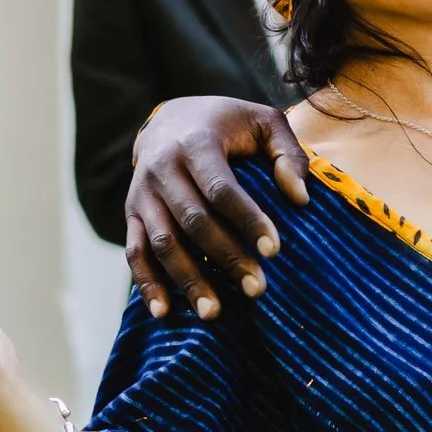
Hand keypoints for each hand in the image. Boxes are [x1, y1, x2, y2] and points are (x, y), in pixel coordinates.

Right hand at [125, 97, 309, 319]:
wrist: (169, 119)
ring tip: (215, 313)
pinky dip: (147, 284)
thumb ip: (287, 153)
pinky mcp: (131, 214)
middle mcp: (163, 169)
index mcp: (195, 144)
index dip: (247, 220)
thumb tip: (300, 199)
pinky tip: (164, 313)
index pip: (221, 189)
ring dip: (188, 279)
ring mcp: (142, 194)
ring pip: (162, 242)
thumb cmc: (226, 124)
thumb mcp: (262, 121)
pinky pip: (135, 253)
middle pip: (193, 221)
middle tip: (257, 290)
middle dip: (225, 257)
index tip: (274, 251)